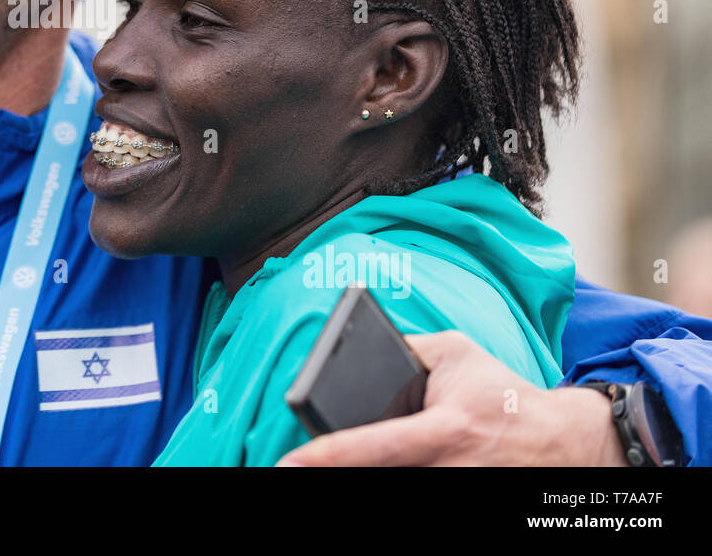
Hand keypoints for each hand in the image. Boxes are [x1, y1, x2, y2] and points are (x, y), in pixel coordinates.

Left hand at [278, 330, 625, 466]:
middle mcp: (452, 469)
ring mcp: (460, 491)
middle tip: (297, 466)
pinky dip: (387, 478)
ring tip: (327, 466)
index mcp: (447, 428)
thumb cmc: (502, 392)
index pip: (378, 445)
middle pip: (380, 476)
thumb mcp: (456, 353)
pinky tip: (368, 469)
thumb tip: (355, 350)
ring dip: (360, 475)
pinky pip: (414, 494)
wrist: (562, 441)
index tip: (290, 462)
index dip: (330, 456)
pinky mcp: (463, 502)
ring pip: (394, 486)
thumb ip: (406, 349)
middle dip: (336, 470)